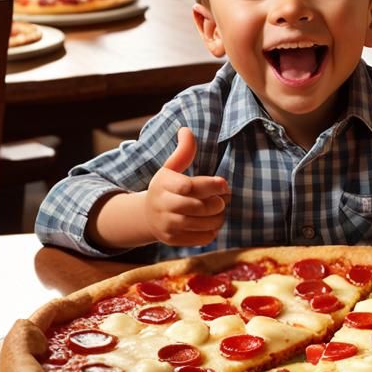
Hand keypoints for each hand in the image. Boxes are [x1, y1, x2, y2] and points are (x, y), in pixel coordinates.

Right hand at [144, 126, 229, 246]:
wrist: (147, 215)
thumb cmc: (166, 187)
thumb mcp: (171, 168)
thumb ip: (183, 152)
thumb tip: (186, 130)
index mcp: (163, 184)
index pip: (189, 186)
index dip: (211, 185)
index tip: (223, 183)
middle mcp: (162, 206)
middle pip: (197, 207)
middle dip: (216, 203)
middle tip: (224, 199)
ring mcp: (166, 225)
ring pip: (200, 224)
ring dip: (217, 218)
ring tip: (220, 211)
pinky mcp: (172, 240)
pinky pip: (199, 239)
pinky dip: (211, 232)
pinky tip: (212, 224)